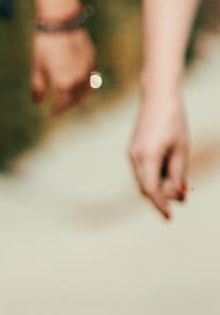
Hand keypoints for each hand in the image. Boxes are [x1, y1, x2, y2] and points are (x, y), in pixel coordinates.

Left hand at [30, 22, 96, 116]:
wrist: (62, 24)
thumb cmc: (45, 46)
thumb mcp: (38, 67)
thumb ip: (38, 87)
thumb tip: (36, 102)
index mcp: (63, 82)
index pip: (63, 103)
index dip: (58, 110)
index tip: (53, 114)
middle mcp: (78, 79)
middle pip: (76, 99)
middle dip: (69, 106)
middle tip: (62, 109)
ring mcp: (88, 70)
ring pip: (87, 91)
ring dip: (79, 98)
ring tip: (71, 100)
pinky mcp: (93, 61)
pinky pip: (91, 79)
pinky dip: (86, 86)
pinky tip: (79, 85)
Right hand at [129, 82, 191, 217]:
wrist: (158, 97)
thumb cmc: (174, 121)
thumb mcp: (181, 148)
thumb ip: (179, 173)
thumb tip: (179, 194)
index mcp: (147, 157)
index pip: (151, 190)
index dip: (160, 206)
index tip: (169, 218)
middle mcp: (135, 157)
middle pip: (145, 188)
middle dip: (161, 198)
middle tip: (181, 198)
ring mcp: (132, 153)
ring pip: (143, 180)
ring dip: (158, 188)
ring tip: (176, 185)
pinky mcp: (134, 149)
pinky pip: (142, 171)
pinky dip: (153, 177)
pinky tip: (167, 173)